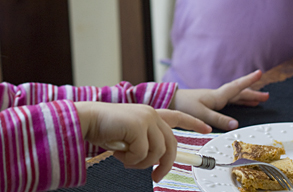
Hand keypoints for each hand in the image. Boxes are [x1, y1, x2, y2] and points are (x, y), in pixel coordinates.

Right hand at [75, 101, 209, 181]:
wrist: (85, 119)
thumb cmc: (102, 128)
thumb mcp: (128, 136)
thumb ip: (143, 141)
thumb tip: (155, 161)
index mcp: (149, 114)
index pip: (177, 116)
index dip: (194, 122)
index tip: (207, 129)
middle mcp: (151, 114)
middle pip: (171, 145)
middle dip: (165, 165)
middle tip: (156, 177)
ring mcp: (146, 118)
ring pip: (157, 152)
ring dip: (140, 163)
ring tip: (125, 159)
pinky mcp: (139, 126)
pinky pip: (142, 154)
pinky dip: (130, 160)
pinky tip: (118, 153)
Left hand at [174, 70, 268, 130]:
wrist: (169, 101)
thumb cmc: (184, 106)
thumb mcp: (202, 115)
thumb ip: (219, 120)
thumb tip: (237, 124)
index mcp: (217, 96)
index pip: (236, 87)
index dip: (248, 81)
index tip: (259, 72)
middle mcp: (217, 95)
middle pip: (238, 93)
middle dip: (252, 93)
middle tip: (267, 95)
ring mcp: (213, 98)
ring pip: (234, 96)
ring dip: (246, 97)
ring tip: (258, 99)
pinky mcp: (208, 102)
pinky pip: (228, 101)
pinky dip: (237, 101)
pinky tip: (238, 105)